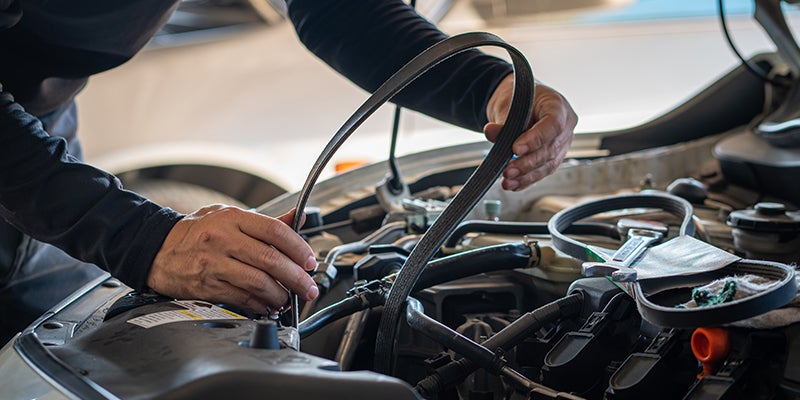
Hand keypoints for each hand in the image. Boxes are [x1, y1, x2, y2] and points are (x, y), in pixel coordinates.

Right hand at [147, 205, 317, 313]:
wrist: (156, 249)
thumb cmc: (196, 232)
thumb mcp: (228, 216)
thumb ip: (264, 221)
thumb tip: (297, 219)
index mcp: (233, 219)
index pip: (275, 231)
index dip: (298, 248)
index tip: (309, 261)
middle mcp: (224, 240)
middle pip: (271, 260)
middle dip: (297, 277)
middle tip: (308, 287)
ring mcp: (214, 264)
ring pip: (259, 282)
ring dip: (280, 294)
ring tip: (289, 298)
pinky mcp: (208, 286)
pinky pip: (242, 298)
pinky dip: (261, 304)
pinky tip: (269, 304)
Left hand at [484, 74, 577, 190]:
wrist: (522, 103)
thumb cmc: (520, 99)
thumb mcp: (509, 104)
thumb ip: (503, 121)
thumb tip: (490, 132)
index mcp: (558, 106)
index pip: (552, 125)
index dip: (535, 139)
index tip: (516, 149)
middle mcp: (565, 126)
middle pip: (550, 149)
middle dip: (527, 163)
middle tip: (508, 171)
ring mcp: (562, 143)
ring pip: (548, 164)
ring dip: (526, 175)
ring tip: (508, 182)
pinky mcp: (554, 157)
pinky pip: (543, 171)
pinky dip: (527, 180)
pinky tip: (514, 185)